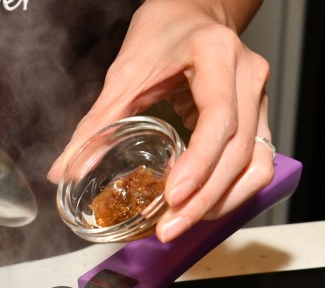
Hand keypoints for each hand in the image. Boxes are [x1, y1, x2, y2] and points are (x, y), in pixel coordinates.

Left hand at [48, 0, 273, 241]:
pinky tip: (203, 208)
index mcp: (217, 56)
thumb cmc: (164, 32)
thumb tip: (64, 170)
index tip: (174, 196)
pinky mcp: (259, 119)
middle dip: (204, 198)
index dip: (199, 162)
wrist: (194, 12)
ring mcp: (260, 99)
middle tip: (170, 227)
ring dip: (222, 202)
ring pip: (256, 164)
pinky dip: (233, 193)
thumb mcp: (125, 72)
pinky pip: (258, 164)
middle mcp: (248, 77)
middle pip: (239, 151)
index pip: (218, 117)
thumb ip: (97, 123)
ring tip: (182, 224)